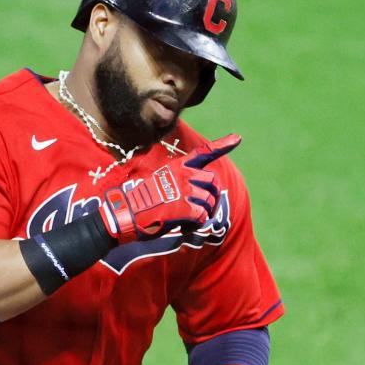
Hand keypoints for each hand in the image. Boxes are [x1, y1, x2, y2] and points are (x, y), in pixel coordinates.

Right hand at [99, 134, 240, 243]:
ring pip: (210, 202)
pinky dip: (195, 225)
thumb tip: (195, 194)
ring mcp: (186, 191)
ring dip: (203, 214)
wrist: (126, 213)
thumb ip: (177, 182)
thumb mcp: (158, 181)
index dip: (222, 145)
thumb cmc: (139, 201)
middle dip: (211, 197)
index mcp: (178, 166)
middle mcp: (184, 175)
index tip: (238, 138)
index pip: (204, 153)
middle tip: (201, 210)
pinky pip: (202, 217)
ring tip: (186, 220)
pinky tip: (182, 226)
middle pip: (214, 183)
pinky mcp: (185, 208)